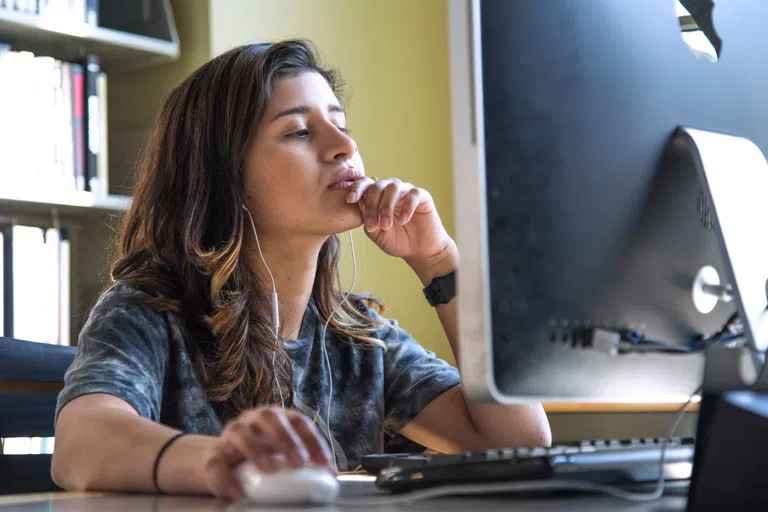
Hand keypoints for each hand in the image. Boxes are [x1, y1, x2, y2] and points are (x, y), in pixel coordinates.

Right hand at [202, 407, 332, 499]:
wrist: (222, 463)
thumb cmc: (261, 456)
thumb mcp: (283, 456)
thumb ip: (304, 461)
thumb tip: (331, 477)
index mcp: (276, 418)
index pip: (298, 421)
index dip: (313, 439)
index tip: (324, 463)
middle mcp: (253, 420)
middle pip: (269, 416)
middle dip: (286, 437)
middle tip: (299, 461)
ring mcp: (231, 435)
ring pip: (240, 433)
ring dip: (256, 450)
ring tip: (269, 468)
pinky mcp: (212, 456)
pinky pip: (216, 464)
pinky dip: (226, 479)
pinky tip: (238, 491)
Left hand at [346, 177, 451, 259]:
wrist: (419, 251)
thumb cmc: (397, 241)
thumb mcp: (377, 234)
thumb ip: (367, 219)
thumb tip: (360, 203)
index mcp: (378, 196)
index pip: (365, 184)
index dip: (356, 189)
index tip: (350, 200)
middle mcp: (391, 190)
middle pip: (377, 186)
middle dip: (372, 205)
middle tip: (372, 225)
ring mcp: (406, 191)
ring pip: (393, 188)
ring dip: (387, 207)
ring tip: (386, 226)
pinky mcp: (422, 196)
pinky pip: (412, 195)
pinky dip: (406, 208)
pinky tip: (404, 221)